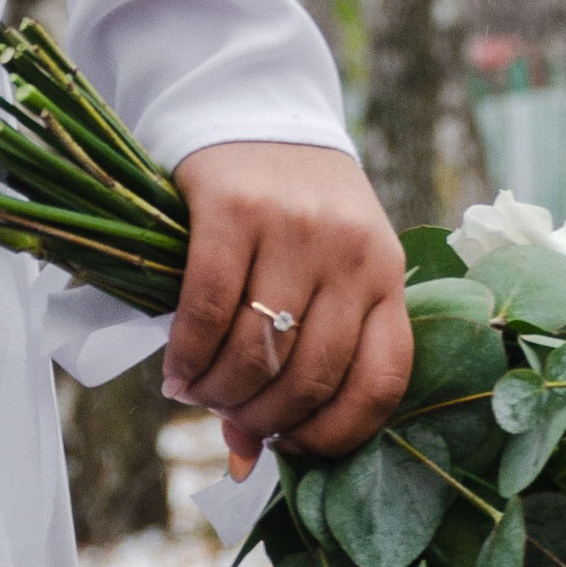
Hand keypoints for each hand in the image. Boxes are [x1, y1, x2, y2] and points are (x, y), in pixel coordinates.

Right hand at [164, 143, 413, 469]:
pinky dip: (189, 355)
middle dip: (263, 417)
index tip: (291, 446)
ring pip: (259, 350)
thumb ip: (300, 356)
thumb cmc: (291, 210)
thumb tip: (245, 460)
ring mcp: (298, 229)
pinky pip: (209, 308)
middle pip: (311, 376)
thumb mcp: (321, 272)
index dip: (334, 434)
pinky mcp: (236, 208)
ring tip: (197, 393)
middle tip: (229, 419)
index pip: (381, 381)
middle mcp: (355, 253)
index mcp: (388, 276)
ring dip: (220, 392)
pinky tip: (176, 370)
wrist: (255, 106)